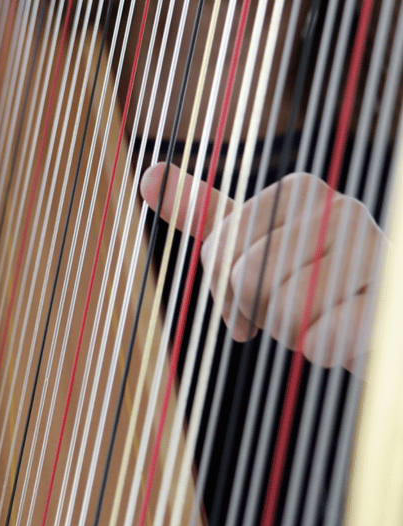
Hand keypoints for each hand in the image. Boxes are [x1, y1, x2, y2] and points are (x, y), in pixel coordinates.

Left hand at [140, 163, 380, 372]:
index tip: (249, 294)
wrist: (380, 327)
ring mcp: (373, 252)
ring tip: (317, 319)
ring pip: (282, 308)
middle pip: (246, 275)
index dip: (223, 288)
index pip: (218, 248)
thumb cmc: (310, 284)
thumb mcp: (252, 244)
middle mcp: (340, 208)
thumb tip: (146, 173)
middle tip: (286, 311)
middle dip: (257, 310)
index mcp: (300, 189)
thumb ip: (202, 211)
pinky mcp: (389, 304)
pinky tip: (341, 340)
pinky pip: (318, 340)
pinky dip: (319, 352)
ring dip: (290, 332)